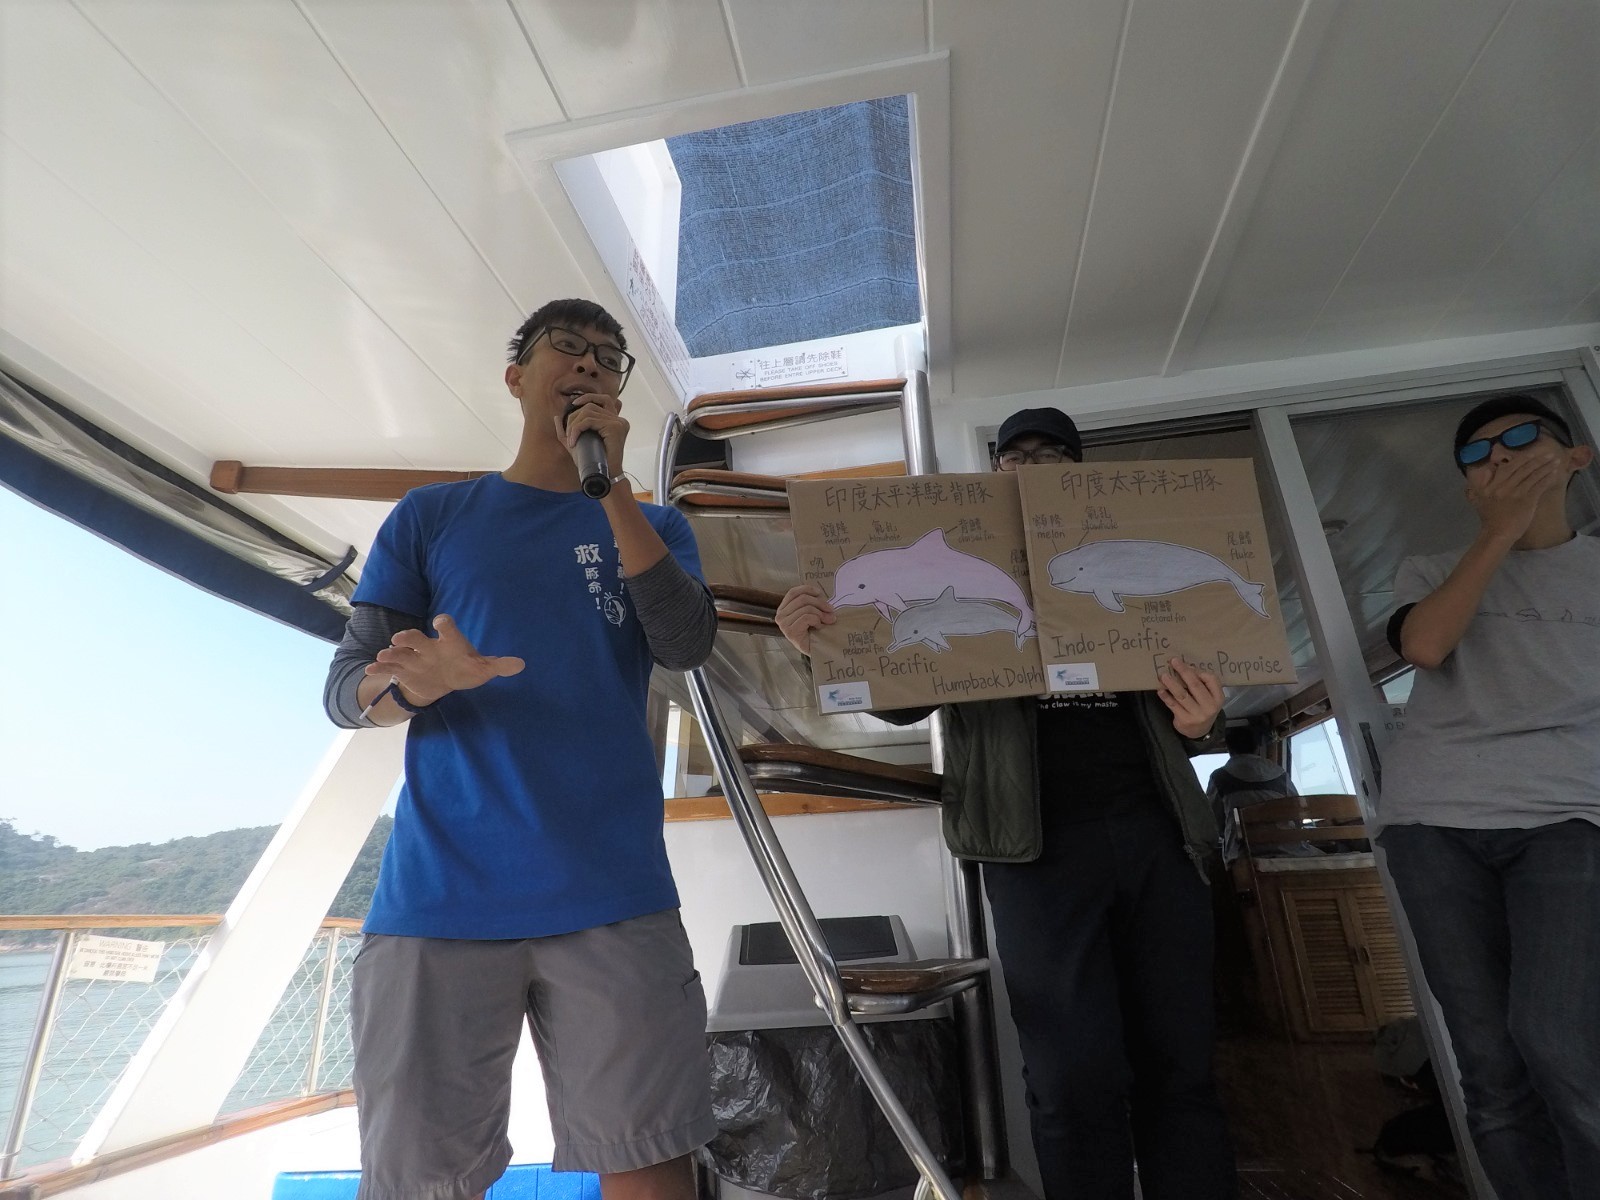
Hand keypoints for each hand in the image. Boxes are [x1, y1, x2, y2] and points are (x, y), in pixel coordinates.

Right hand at [364, 614, 524, 704]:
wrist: (443, 679)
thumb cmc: (465, 668)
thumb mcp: (482, 668)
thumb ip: (499, 665)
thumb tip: (521, 664)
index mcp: (449, 642)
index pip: (447, 629)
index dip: (445, 625)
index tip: (441, 622)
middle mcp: (429, 647)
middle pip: (416, 638)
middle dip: (409, 637)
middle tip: (400, 638)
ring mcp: (414, 659)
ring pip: (400, 652)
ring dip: (391, 653)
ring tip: (384, 655)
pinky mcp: (404, 671)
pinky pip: (390, 668)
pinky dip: (380, 668)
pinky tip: (371, 669)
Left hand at [557, 392, 628, 480]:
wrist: (604, 477)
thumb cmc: (593, 462)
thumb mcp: (577, 444)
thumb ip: (568, 431)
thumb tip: (556, 417)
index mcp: (615, 421)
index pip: (604, 400)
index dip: (588, 397)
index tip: (573, 405)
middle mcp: (618, 420)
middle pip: (591, 406)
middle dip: (574, 417)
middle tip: (568, 434)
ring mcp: (618, 423)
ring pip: (588, 412)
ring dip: (574, 424)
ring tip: (570, 439)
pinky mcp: (615, 428)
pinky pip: (590, 421)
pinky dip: (577, 429)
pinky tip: (573, 441)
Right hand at [775, 583, 834, 654]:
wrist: (817, 651)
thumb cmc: (815, 631)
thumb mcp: (812, 612)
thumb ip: (812, 602)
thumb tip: (821, 594)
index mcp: (784, 609)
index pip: (793, 592)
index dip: (807, 589)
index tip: (820, 593)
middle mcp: (780, 616)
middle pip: (802, 599)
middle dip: (820, 603)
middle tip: (831, 611)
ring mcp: (784, 625)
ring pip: (806, 608)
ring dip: (820, 614)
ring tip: (826, 622)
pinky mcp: (790, 632)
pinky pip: (807, 617)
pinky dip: (817, 621)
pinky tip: (819, 628)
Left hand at [1157, 656, 1222, 738]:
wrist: (1199, 731)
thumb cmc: (1203, 707)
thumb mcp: (1210, 697)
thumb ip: (1203, 684)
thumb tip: (1186, 667)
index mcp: (1218, 697)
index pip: (1211, 679)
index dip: (1198, 671)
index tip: (1187, 664)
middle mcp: (1210, 706)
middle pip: (1195, 686)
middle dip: (1184, 672)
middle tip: (1173, 661)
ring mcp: (1197, 714)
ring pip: (1182, 695)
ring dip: (1172, 684)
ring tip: (1163, 675)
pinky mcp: (1185, 720)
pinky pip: (1173, 705)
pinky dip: (1166, 697)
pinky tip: (1160, 690)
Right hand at [1465, 446, 1566, 541]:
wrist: (1497, 534)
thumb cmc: (1489, 518)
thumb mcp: (1478, 499)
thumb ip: (1480, 484)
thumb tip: (1486, 470)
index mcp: (1492, 485)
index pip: (1508, 467)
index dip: (1522, 459)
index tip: (1532, 454)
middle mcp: (1503, 487)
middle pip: (1523, 469)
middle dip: (1538, 460)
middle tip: (1548, 454)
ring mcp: (1516, 493)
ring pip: (1533, 476)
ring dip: (1545, 467)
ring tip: (1555, 461)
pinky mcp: (1527, 501)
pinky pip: (1539, 486)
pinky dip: (1547, 479)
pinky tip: (1553, 474)